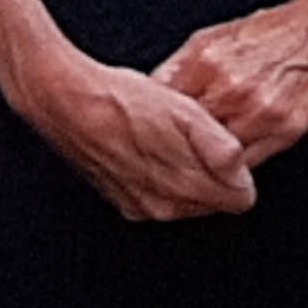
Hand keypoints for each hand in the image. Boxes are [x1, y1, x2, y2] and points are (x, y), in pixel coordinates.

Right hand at [9, 53, 256, 222]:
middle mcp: (164, 207)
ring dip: (186, 169)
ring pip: (186, 197)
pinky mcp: (121, 198)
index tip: (226, 145)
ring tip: (169, 133)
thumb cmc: (120, 100)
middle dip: (213, 170)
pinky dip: (160, 172)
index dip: (239, 169)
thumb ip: (222, 149)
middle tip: (195, 133)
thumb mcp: (184, 112)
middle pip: (214, 200)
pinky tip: (148, 141)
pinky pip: (158, 193)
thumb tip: (243, 174)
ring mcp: (140, 205)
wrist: (64, 99)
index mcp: (186, 188)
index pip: (240, 199)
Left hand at [151, 0, 307, 168]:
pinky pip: (249, 165)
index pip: (166, 111)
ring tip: (191, 177)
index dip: (154, 129)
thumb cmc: (266, 33)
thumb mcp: (210, 37)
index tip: (146, 141)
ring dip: (204, 169)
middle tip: (164, 166)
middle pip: (188, 139)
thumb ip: (179, 67)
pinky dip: (233, 172)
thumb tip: (150, 93)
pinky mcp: (286, 130)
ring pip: (217, 160)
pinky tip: (223, 172)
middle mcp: (231, 90)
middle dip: (176, 153)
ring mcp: (260, 113)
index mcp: (205, 63)